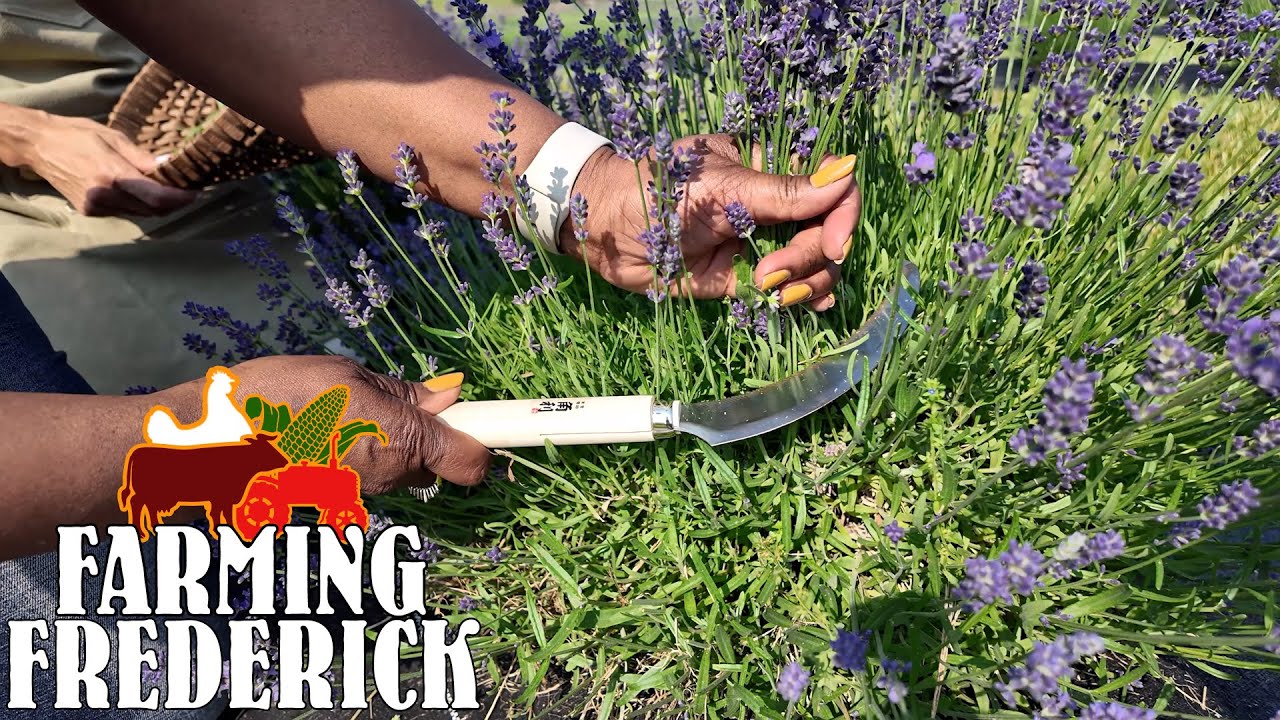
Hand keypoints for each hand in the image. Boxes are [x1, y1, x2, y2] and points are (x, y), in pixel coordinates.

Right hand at [21, 112, 196, 216]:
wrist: (40, 146)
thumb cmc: (78, 135)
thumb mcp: (114, 138)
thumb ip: (142, 157)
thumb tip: (169, 165)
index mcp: (112, 174)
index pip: (156, 196)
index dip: (180, 198)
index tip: (196, 192)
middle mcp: (104, 195)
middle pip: (152, 209)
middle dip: (173, 203)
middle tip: (186, 191)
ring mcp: (96, 206)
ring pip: (139, 213)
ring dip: (156, 206)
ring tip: (166, 191)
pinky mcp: (90, 212)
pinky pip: (124, 212)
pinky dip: (136, 205)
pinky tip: (138, 192)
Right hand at [198, 356, 489, 492]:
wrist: (208, 443)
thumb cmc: (277, 396)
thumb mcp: (349, 376)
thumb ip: (403, 392)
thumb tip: (448, 395)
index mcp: (400, 440)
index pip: (473, 462)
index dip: (485, 442)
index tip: (487, 422)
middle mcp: (389, 477)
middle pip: (437, 464)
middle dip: (430, 436)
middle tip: (393, 402)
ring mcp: (362, 495)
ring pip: (402, 470)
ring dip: (392, 445)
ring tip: (344, 415)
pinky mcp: (337, 502)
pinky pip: (369, 476)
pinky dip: (361, 457)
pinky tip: (323, 435)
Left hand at [563, 134, 860, 310]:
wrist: (603, 228)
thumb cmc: (656, 189)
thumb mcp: (723, 186)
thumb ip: (784, 191)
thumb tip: (846, 171)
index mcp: (770, 168)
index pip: (830, 185)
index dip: (842, 215)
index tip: (832, 242)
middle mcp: (771, 205)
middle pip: (825, 231)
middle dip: (811, 256)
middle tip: (772, 272)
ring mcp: (759, 241)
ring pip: (812, 263)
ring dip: (805, 281)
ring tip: (771, 289)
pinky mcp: (741, 276)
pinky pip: (784, 287)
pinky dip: (800, 297)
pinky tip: (803, 304)